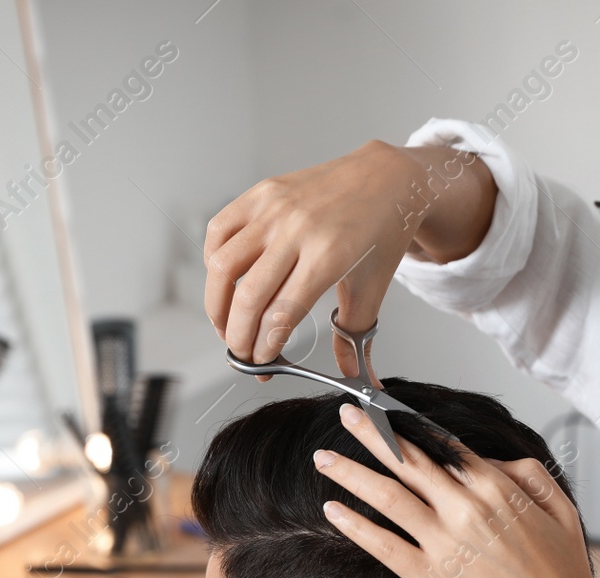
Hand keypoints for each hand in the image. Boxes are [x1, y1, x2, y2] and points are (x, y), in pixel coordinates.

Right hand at [204, 140, 495, 375]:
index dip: (264, 345)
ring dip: (217, 305)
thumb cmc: (380, 234)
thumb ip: (354, 335)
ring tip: (226, 326)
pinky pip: (220, 231)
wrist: (385, 179)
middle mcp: (297, 230)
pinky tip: (225, 284)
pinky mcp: (261, 193)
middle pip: (249, 296)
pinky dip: (214, 262)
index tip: (262, 364)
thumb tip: (352, 376)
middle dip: (239, 335)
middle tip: (241, 355)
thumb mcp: (373, 287)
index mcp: (328, 256)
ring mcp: (275, 209)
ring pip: (223, 265)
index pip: (281, 313)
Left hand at [311, 403, 599, 577]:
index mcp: (497, 487)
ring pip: (386, 496)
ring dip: (350, 473)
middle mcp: (466, 508)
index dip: (407, 424)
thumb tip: (487, 461)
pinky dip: (354, 524)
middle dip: (371, 432)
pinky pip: (383, 546)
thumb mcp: (561, 508)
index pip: (441, 444)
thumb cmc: (567, 576)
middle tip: (345, 414)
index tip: (384, 410)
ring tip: (323, 458)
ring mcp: (446, 545)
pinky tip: (332, 510)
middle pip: (406, 460)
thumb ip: (525, 473)